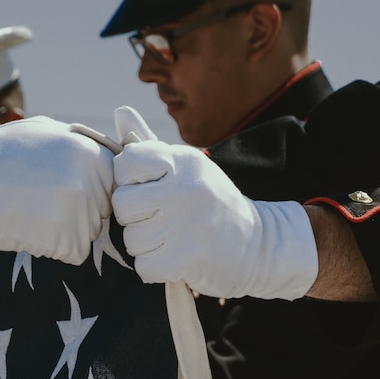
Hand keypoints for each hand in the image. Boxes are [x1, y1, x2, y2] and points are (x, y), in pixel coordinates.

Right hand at [0, 116, 113, 263]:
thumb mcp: (42, 131)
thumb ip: (79, 142)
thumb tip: (102, 153)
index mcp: (92, 151)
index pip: (113, 181)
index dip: (89, 188)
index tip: (59, 189)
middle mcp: (94, 179)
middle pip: (103, 209)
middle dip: (79, 211)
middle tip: (39, 201)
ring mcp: (83, 211)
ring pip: (89, 232)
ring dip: (65, 230)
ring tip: (31, 212)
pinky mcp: (69, 241)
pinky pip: (75, 253)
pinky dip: (54, 248)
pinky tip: (29, 229)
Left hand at [111, 140, 318, 299]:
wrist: (260, 245)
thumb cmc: (211, 204)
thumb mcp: (187, 168)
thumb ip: (150, 146)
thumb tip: (119, 110)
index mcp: (183, 160)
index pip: (125, 162)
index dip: (128, 182)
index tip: (148, 190)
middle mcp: (186, 186)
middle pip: (122, 204)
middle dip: (135, 218)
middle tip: (161, 220)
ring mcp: (188, 222)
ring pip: (131, 239)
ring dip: (146, 247)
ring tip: (173, 239)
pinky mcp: (189, 256)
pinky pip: (144, 266)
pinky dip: (155, 268)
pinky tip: (176, 258)